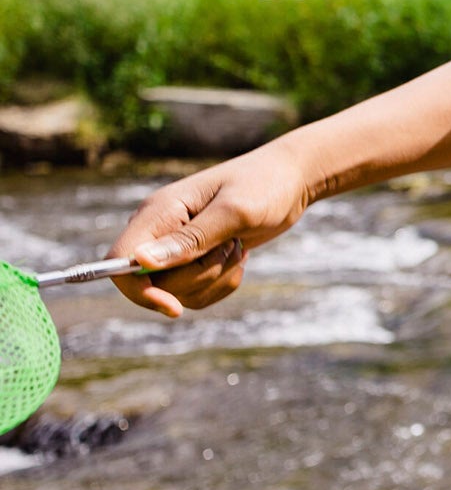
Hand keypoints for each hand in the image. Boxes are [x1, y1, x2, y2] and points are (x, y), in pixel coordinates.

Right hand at [106, 140, 313, 317]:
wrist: (290, 182)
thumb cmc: (264, 186)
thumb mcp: (234, 212)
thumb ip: (190, 239)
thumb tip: (141, 262)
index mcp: (158, 211)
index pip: (120, 260)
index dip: (137, 290)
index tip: (173, 307)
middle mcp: (160, 231)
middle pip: (153, 284)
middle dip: (197, 277)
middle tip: (228, 246)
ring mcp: (177, 247)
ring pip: (179, 293)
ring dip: (215, 277)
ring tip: (235, 244)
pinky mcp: (196, 261)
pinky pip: (199, 293)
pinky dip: (224, 282)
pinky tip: (238, 254)